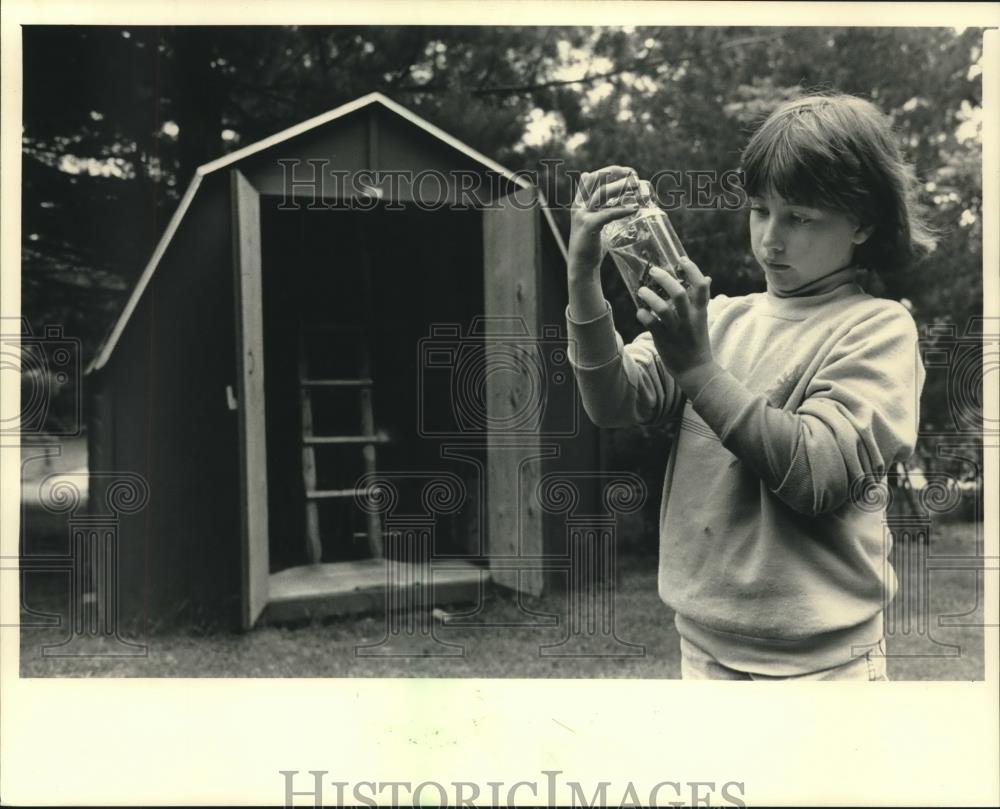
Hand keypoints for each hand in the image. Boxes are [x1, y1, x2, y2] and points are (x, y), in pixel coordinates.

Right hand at [567, 166, 645, 280]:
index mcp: (580, 202)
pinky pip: (607, 213)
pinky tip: (634, 208)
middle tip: (633, 174)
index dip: (610, 171)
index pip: (593, 177)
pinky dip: (622, 209)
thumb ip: (602, 209)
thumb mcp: (595, 221)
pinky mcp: (588, 226)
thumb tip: (616, 200)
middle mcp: (579, 205)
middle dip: (614, 172)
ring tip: (636, 186)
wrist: (582, 266)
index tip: (628, 171)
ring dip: (620, 187)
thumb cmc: (591, 244)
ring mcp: (582, 215)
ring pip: (601, 193)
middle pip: (596, 179)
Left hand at [636, 258, 713, 375]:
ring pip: (662, 309)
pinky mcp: (664, 339)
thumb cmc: (696, 341)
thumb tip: (707, 277)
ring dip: (650, 297)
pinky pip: (651, 324)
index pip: (701, 286)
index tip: (681, 259)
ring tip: (642, 290)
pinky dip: (643, 315)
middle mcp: (688, 319)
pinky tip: (640, 312)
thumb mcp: (702, 318)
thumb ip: (701, 299)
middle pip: (678, 293)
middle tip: (654, 271)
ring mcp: (676, 329)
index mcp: (700, 311)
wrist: (695, 370)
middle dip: (665, 279)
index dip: (692, 270)